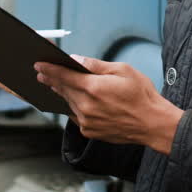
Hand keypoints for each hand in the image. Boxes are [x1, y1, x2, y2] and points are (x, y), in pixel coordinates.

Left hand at [35, 55, 183, 154]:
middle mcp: (86, 106)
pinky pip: (76, 116)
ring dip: (63, 93)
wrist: (152, 124)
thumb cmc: (141, 94)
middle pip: (63, 89)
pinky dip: (74, 106)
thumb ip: (96, 65)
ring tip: (57, 85)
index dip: (49, 69)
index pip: (63, 76)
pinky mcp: (90, 131)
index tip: (38, 65)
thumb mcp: (123, 70)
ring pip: (68, 103)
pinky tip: (76, 101)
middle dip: (52, 80)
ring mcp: (87, 121)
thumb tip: (76, 59)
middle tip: (42, 73)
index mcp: (94, 88)